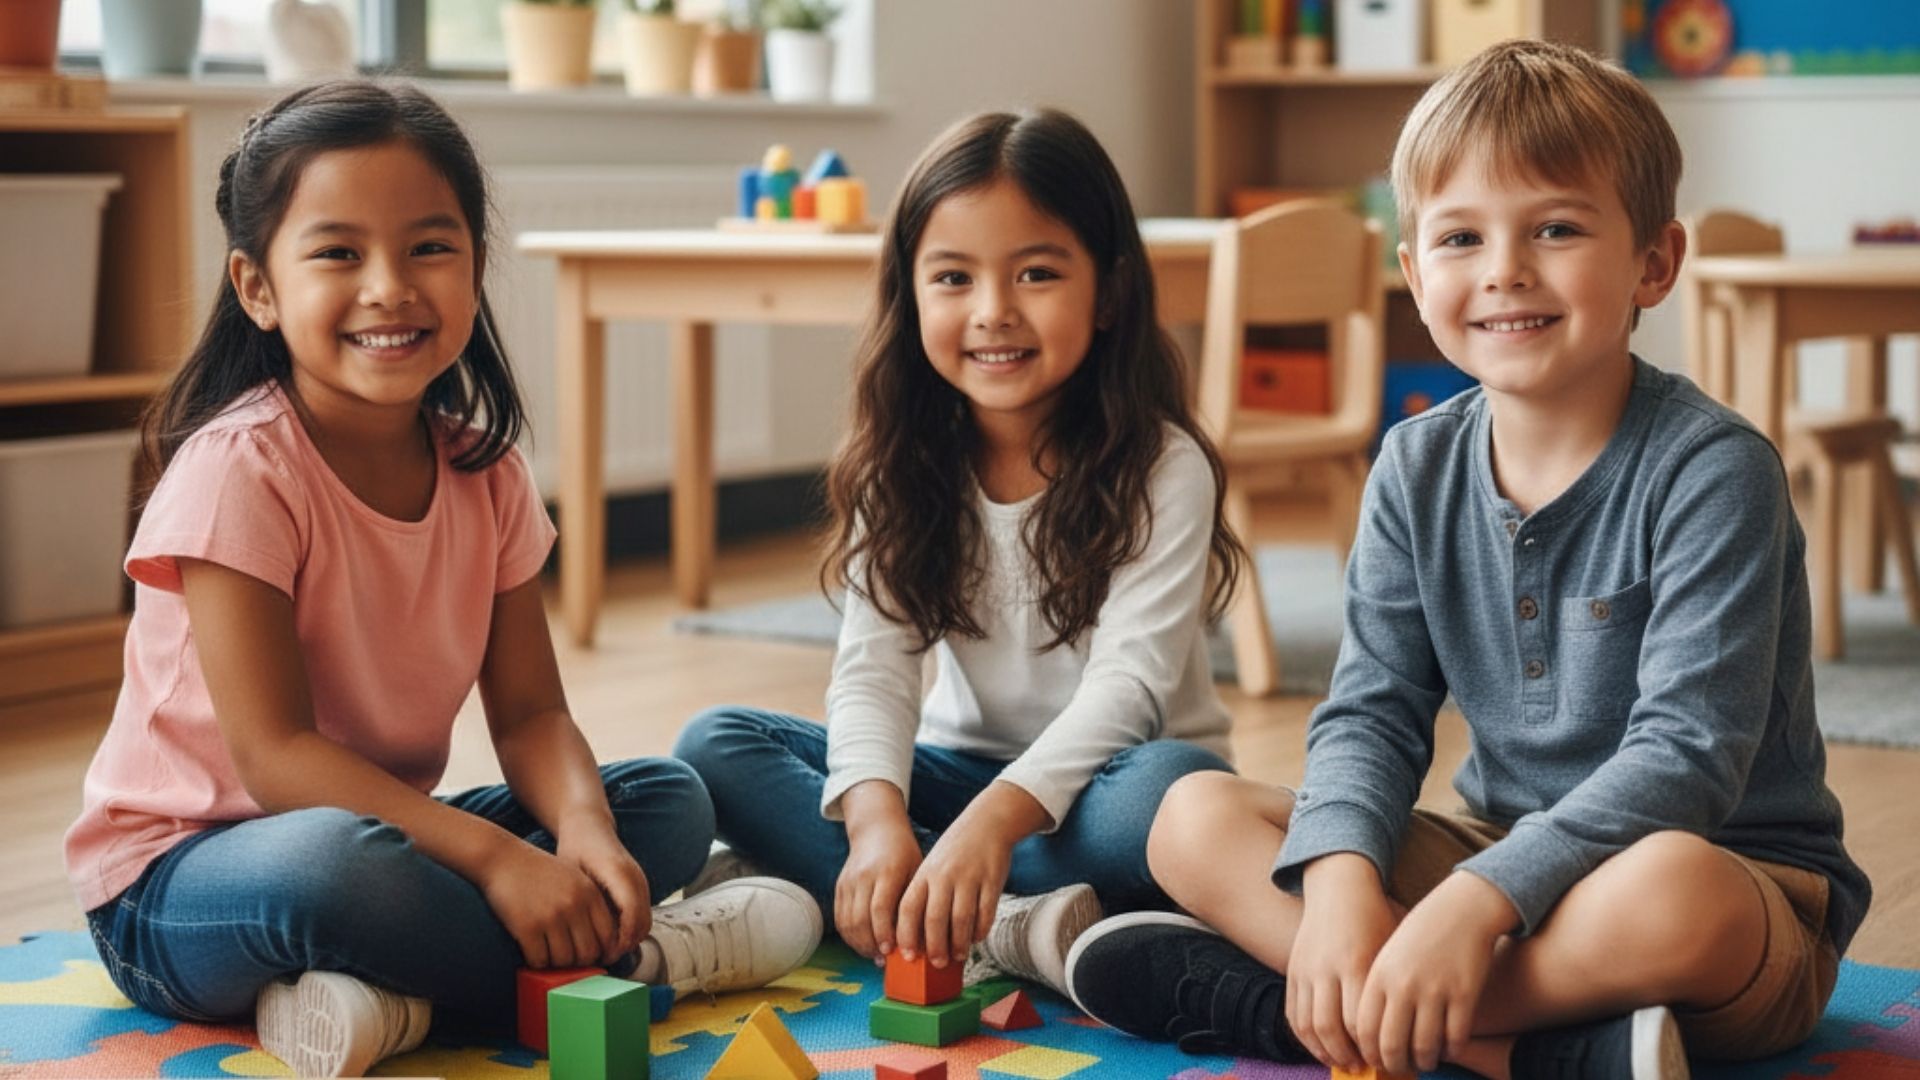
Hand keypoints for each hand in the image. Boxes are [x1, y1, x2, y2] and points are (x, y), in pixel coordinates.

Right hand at [479, 838, 621, 968]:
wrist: (501, 858)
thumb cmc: (537, 870)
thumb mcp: (573, 878)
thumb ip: (589, 903)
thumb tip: (601, 942)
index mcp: (590, 893)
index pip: (608, 936)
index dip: (600, 951)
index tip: (587, 955)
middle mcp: (575, 905)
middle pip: (588, 953)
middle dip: (577, 962)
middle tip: (565, 958)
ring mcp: (552, 917)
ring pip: (564, 960)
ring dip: (555, 963)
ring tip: (547, 953)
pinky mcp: (528, 927)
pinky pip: (539, 960)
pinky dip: (536, 961)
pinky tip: (531, 951)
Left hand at [555, 822, 652, 963]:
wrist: (590, 826)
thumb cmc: (575, 850)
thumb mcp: (572, 875)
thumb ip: (581, 904)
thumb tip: (582, 939)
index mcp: (620, 874)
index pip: (632, 915)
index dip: (621, 941)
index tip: (602, 956)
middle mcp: (637, 878)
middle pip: (643, 923)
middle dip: (626, 946)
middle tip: (601, 960)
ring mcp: (642, 882)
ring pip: (645, 923)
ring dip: (629, 940)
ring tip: (604, 952)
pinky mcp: (640, 887)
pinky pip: (642, 916)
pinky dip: (630, 931)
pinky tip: (608, 938)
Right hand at [835, 782, 922, 961]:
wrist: (876, 830)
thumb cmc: (904, 853)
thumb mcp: (916, 870)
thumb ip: (915, 901)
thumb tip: (923, 937)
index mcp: (887, 872)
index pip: (880, 908)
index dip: (884, 933)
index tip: (892, 951)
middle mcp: (863, 877)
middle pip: (860, 919)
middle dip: (871, 944)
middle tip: (885, 959)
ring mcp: (848, 882)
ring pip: (847, 922)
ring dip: (860, 944)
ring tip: (875, 955)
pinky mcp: (839, 887)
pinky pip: (840, 918)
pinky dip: (850, 936)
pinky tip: (864, 944)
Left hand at [894, 782, 1041, 969]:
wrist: (987, 824)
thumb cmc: (954, 853)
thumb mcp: (932, 868)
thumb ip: (924, 897)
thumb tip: (919, 939)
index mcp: (924, 874)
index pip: (908, 908)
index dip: (905, 934)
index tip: (906, 956)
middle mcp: (944, 876)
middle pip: (934, 919)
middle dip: (935, 947)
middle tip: (937, 964)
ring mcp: (969, 878)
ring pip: (961, 919)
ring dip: (958, 943)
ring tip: (958, 956)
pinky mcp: (991, 880)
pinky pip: (985, 912)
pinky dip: (980, 930)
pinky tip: (976, 937)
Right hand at [1286, 853, 1399, 1071]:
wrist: (1339, 887)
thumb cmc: (1377, 920)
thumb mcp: (1391, 949)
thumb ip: (1392, 990)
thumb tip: (1404, 1035)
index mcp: (1357, 963)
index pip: (1359, 1022)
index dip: (1372, 1047)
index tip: (1387, 1061)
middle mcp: (1327, 968)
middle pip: (1331, 1028)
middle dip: (1348, 1056)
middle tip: (1365, 1069)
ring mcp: (1306, 969)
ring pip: (1308, 1025)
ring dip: (1325, 1051)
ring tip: (1343, 1063)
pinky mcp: (1292, 969)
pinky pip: (1293, 1013)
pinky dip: (1305, 1037)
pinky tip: (1322, 1048)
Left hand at [1354, 871, 1515, 1073]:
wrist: (1461, 908)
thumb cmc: (1421, 934)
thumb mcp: (1388, 954)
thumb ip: (1378, 990)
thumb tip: (1370, 1035)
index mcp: (1379, 976)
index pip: (1364, 1030)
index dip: (1369, 1052)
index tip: (1374, 1060)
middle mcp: (1403, 985)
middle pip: (1391, 1045)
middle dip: (1394, 1064)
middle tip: (1400, 1067)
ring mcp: (1435, 991)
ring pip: (1424, 1047)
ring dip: (1424, 1061)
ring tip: (1425, 1061)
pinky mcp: (1465, 995)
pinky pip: (1456, 1038)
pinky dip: (1452, 1051)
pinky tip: (1449, 1049)